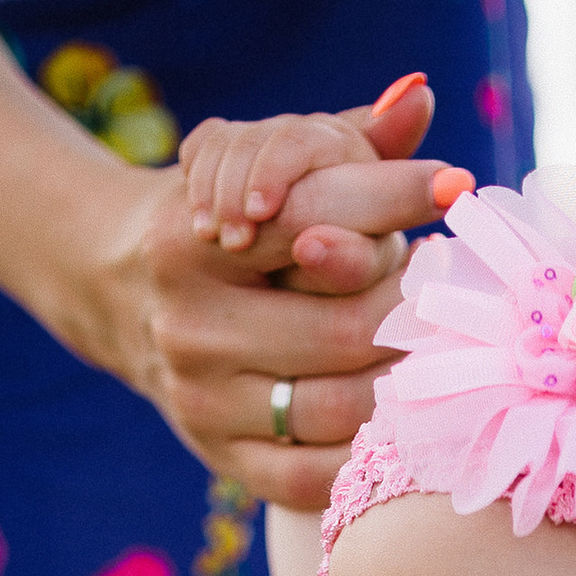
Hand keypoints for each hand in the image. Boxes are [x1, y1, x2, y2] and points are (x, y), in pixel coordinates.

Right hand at [73, 76, 459, 507]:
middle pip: (345, 329)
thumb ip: (346, 139)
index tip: (456, 187)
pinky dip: (367, 454)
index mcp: (192, 241)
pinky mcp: (221, 458)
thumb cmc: (224, 219)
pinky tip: (402, 421)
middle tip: (455, 296)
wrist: (119, 293)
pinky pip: (313, 479)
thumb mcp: (267, 167)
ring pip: (338, 408)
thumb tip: (419, 96)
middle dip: (412, 312)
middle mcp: (189, 325)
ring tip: (442, 354)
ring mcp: (202, 401)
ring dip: (406, 385)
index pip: (313, 218)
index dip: (393, 200)